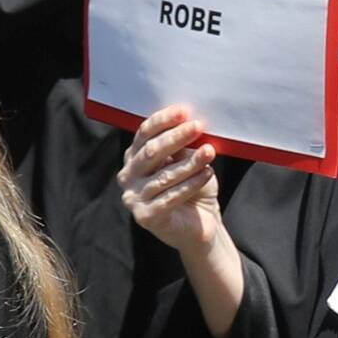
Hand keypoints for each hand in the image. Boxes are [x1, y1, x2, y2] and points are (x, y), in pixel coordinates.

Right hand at [118, 103, 247, 337]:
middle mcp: (128, 176)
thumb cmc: (193, 188)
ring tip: (210, 151)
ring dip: (189, 162)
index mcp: (134, 157)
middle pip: (151, 152)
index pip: (144, 133)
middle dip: (176, 137)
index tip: (184, 111)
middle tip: (198, 126)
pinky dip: (191, 184)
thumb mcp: (188, 162)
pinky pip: (170, 196)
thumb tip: (191, 124)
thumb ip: (184, 146)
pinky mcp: (144, 216)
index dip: (163, 121)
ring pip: (164, 175)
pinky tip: (207, 174)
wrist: (199, 226)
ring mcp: (133, 197)